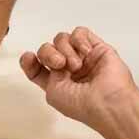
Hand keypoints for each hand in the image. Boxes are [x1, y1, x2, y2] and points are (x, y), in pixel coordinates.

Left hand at [19, 26, 138, 138]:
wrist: (109, 103)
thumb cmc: (83, 105)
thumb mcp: (53, 93)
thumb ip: (42, 74)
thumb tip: (48, 59)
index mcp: (57, 82)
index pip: (37, 66)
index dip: (29, 61)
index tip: (29, 57)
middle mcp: (68, 69)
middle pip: (47, 49)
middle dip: (48, 53)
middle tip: (60, 64)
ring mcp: (83, 58)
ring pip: (61, 39)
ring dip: (64, 49)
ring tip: (76, 65)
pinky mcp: (97, 48)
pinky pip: (80, 33)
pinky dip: (79, 40)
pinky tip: (86, 53)